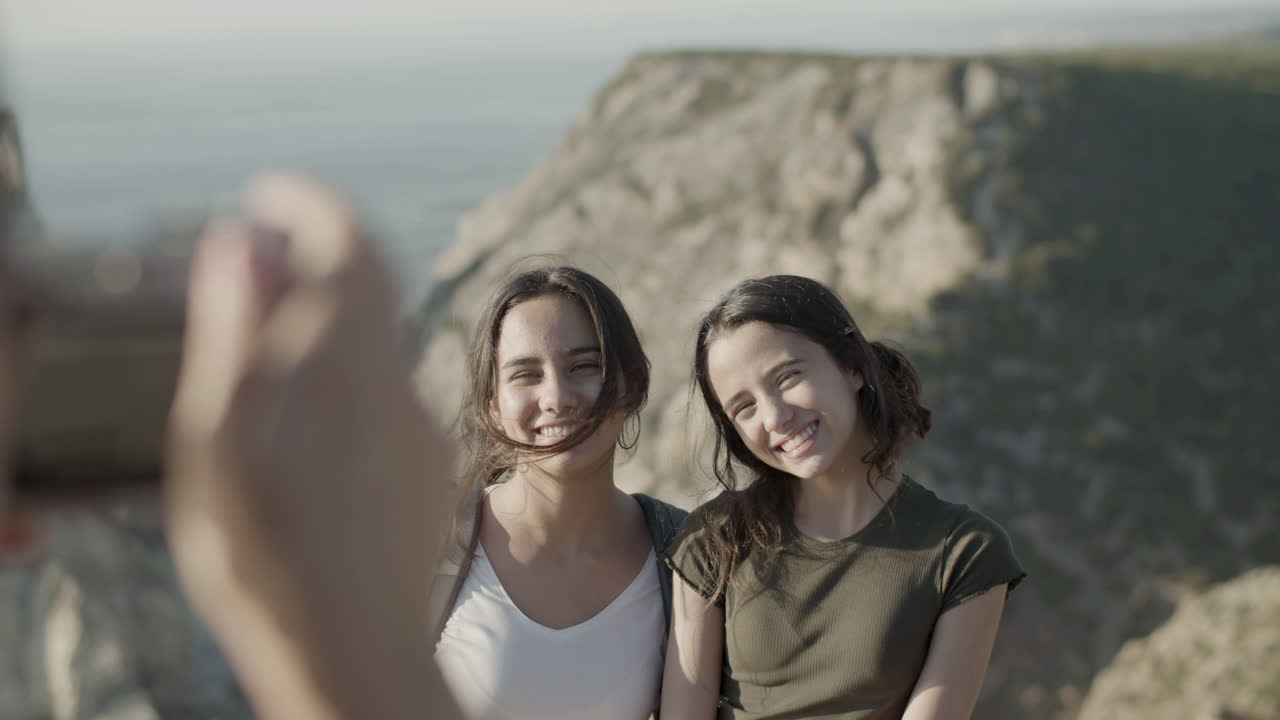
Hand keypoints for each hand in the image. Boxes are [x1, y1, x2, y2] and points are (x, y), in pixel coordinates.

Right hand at [164, 174, 458, 719]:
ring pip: (375, 342)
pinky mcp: (428, 462)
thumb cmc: (268, 554)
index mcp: (343, 361)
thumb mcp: (221, 439)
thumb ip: (235, 331)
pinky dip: (346, 375)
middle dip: (316, 257)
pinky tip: (307, 429)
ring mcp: (418, 424)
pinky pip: (387, 392)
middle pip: (368, 285)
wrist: (357, 651)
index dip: (310, 204)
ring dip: (329, 322)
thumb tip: (239, 238)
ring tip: (266, 362)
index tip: (268, 194)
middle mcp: (395, 381)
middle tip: (259, 264)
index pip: (349, 240)